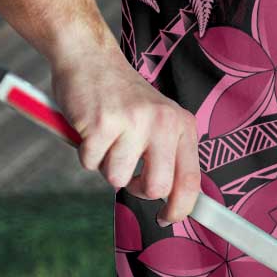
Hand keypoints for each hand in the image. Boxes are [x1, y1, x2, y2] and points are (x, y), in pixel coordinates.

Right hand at [51, 47, 200, 225]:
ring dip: (106, 165)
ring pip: (117, 179)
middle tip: (128, 171)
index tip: (168, 218)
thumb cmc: (122, 96)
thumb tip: (175, 201)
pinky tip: (91, 128)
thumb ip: (168, 154)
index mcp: (182, 124)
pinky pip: (90, 164)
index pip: (191, 179)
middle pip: (157, 187)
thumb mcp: (158, 120)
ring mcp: (133, 122)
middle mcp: (163, 122)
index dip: (181, 208)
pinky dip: (86, 153)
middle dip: (137, 189)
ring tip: (107, 137)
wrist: (90, 58)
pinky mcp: (102, 123)